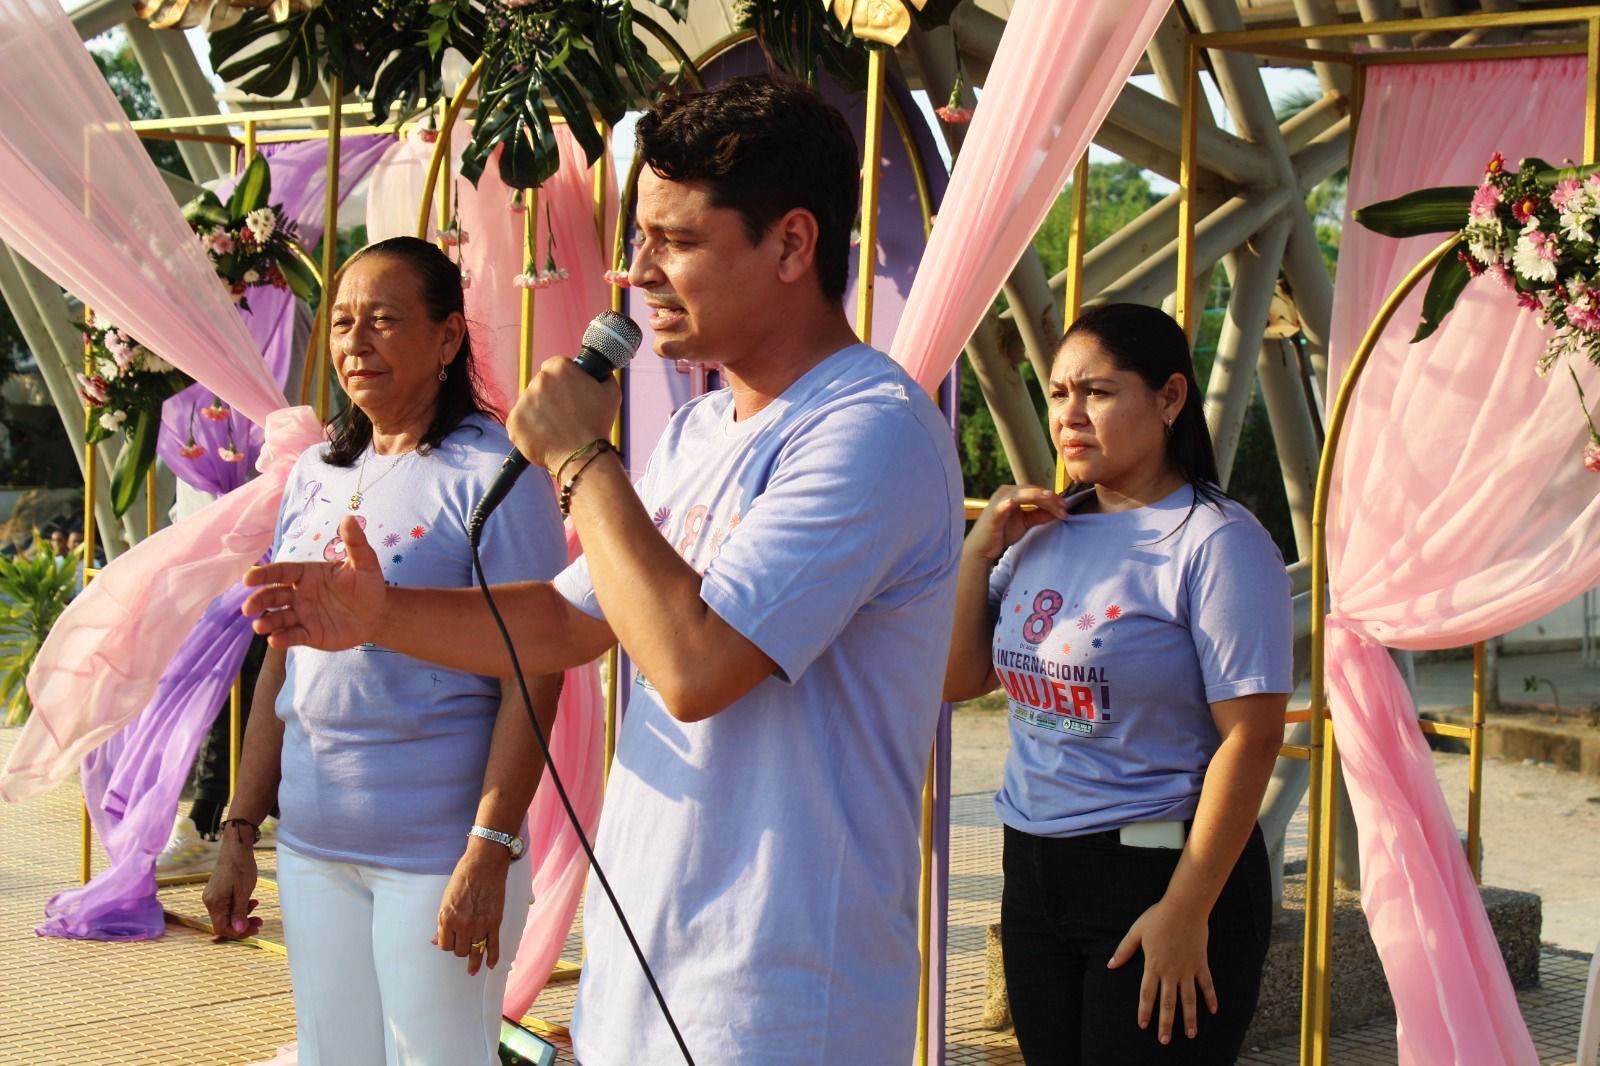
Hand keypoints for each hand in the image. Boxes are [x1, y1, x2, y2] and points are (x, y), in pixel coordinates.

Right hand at [202, 836, 261, 941]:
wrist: (236, 847)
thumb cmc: (241, 867)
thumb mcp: (244, 891)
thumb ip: (240, 912)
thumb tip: (238, 931)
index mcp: (214, 903)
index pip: (222, 928)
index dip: (238, 933)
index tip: (255, 929)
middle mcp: (210, 902)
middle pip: (224, 922)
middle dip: (242, 924)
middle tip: (260, 922)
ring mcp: (213, 896)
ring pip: (227, 914)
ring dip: (243, 915)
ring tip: (257, 908)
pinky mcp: (218, 891)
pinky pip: (227, 906)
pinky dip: (239, 906)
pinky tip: (251, 901)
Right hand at [242, 516, 385, 650]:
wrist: (378, 613)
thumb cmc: (368, 584)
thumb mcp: (364, 562)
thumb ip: (355, 542)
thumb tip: (349, 518)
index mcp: (307, 574)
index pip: (281, 572)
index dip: (264, 574)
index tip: (248, 577)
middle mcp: (299, 594)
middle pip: (273, 595)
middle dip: (259, 600)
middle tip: (248, 608)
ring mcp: (303, 615)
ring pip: (278, 617)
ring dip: (267, 621)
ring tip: (259, 626)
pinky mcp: (309, 634)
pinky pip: (293, 636)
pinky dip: (282, 638)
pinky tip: (275, 640)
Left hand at [434, 839, 512, 975]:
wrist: (484, 863)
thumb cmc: (463, 877)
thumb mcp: (446, 899)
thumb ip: (442, 922)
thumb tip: (435, 940)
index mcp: (446, 918)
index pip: (444, 945)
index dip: (446, 944)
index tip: (450, 942)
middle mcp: (462, 925)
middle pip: (459, 950)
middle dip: (459, 949)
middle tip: (462, 945)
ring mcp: (479, 925)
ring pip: (474, 952)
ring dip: (473, 960)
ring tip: (473, 969)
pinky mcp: (494, 922)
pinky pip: (493, 946)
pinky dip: (492, 957)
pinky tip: (489, 966)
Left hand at [509, 356, 621, 473]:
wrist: (583, 455)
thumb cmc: (598, 424)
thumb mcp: (611, 392)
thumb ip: (603, 376)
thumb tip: (599, 372)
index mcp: (560, 368)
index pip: (553, 366)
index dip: (562, 381)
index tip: (567, 394)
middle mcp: (539, 380)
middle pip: (540, 385)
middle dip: (549, 397)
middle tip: (564, 415)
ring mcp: (524, 401)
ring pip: (529, 404)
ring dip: (538, 413)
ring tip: (556, 429)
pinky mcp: (514, 421)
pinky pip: (519, 423)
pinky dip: (529, 430)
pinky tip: (544, 437)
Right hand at [965, 485, 1066, 561]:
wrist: (982, 547)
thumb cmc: (1002, 533)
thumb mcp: (1025, 523)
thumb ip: (1040, 515)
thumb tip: (1059, 512)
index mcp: (1013, 493)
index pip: (1036, 491)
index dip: (1052, 498)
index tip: (1066, 507)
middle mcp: (1006, 491)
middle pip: (1033, 491)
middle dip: (1051, 499)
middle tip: (1065, 507)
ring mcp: (1000, 499)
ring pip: (1025, 494)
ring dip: (1042, 498)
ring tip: (1056, 504)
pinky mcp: (995, 509)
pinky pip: (1009, 503)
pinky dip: (1017, 501)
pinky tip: (1029, 500)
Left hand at [1107, 896, 1216, 1044]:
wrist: (1184, 907)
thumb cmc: (1158, 917)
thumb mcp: (1136, 932)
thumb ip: (1124, 950)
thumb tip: (1110, 964)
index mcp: (1153, 965)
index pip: (1147, 994)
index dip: (1144, 1011)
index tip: (1143, 1025)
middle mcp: (1170, 972)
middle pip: (1168, 1003)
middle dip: (1166, 1023)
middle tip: (1165, 1041)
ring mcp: (1187, 969)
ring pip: (1188, 999)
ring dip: (1189, 1018)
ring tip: (1190, 1035)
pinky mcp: (1200, 963)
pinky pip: (1206, 984)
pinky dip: (1210, 997)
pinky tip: (1213, 1011)